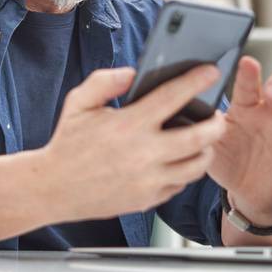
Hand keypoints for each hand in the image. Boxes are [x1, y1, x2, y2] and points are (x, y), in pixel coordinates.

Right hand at [40, 64, 225, 222]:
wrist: (53, 188)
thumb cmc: (67, 143)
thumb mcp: (78, 103)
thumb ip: (104, 82)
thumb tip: (132, 73)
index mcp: (128, 125)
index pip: (173, 98)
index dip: (196, 81)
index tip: (210, 72)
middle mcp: (143, 153)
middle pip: (199, 138)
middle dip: (216, 123)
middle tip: (217, 115)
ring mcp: (148, 180)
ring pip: (196, 165)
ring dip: (206, 150)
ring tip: (203, 140)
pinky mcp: (148, 199)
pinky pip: (179, 184)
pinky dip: (185, 171)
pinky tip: (180, 160)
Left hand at [208, 56, 271, 223]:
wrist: (244, 192)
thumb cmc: (227, 158)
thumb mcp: (211, 142)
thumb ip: (203, 126)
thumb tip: (189, 108)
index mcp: (246, 106)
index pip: (249, 84)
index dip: (249, 73)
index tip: (247, 62)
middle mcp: (271, 114)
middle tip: (271, 94)